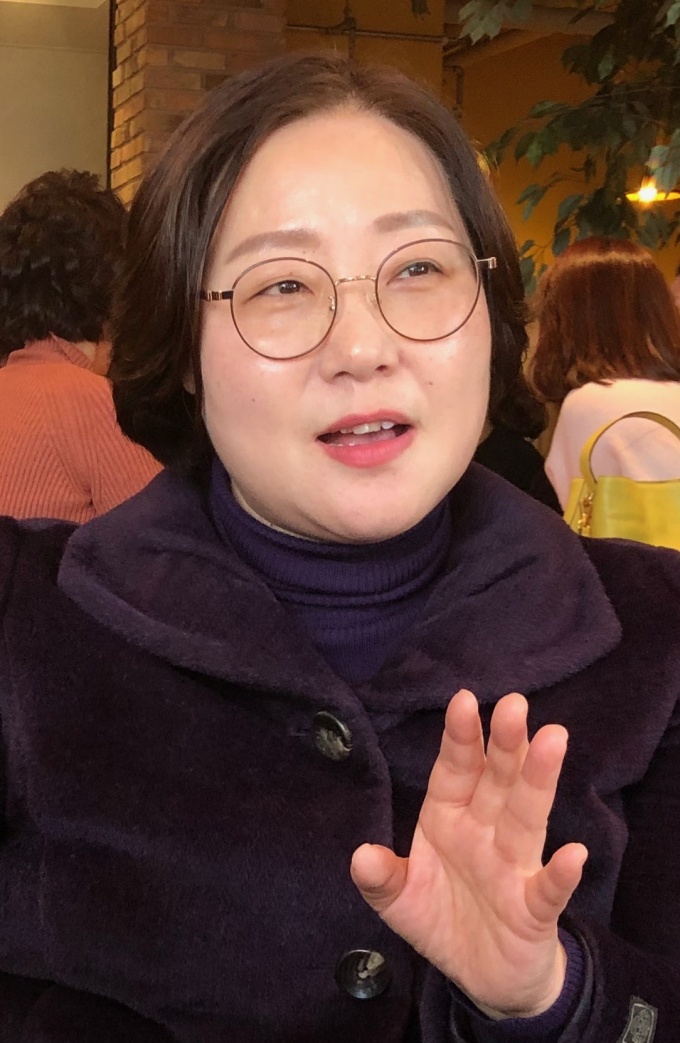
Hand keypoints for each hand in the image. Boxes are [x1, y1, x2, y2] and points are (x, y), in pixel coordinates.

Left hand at [351, 690, 586, 1018]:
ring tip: (552, 740)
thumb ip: (382, 878)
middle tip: (515, 704)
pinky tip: (573, 854)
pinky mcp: (533, 909)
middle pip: (497, 781)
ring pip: (527, 818)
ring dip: (538, 780)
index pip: (455, 771)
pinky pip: (547, 889)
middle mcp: (485, 832)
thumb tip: (361, 855)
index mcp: (449, 818)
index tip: (464, 699)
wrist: (485, 978)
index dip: (460, 738)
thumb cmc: (444, 919)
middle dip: (505, 743)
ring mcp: (513, 867)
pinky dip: (561, 875)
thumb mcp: (400, 901)